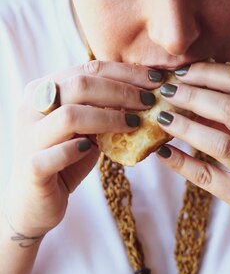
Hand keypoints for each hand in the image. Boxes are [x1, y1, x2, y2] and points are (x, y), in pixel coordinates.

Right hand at [4, 61, 161, 238]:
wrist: (34, 203)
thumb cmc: (64, 164)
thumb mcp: (84, 133)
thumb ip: (101, 113)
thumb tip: (144, 99)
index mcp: (43, 92)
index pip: (86, 70)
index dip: (124, 73)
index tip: (155, 81)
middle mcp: (32, 109)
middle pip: (80, 85)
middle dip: (121, 92)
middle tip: (149, 102)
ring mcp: (30, 137)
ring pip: (69, 116)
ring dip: (108, 118)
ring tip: (135, 123)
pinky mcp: (32, 168)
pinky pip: (55, 155)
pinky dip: (77, 151)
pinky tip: (95, 150)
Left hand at [156, 62, 229, 245]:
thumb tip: (192, 83)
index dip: (209, 73)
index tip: (182, 71)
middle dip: (193, 95)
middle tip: (167, 91)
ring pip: (221, 143)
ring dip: (186, 127)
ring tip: (162, 118)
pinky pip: (207, 177)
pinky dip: (181, 162)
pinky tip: (163, 151)